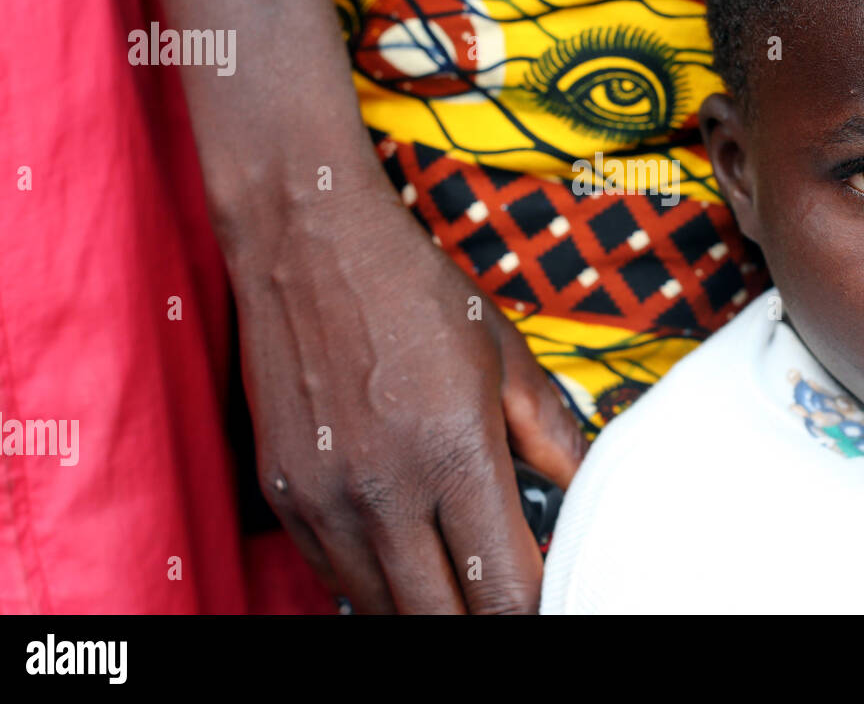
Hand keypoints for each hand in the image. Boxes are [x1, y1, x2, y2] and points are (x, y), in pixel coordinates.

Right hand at [228, 173, 586, 613]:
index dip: (532, 606)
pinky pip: (335, 578)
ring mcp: (323, 501)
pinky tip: (401, 548)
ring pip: (384, 610)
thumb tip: (580, 488)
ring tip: (455, 574)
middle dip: (480, 615)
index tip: (543, 594)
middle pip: (442, 620)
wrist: (307, 243)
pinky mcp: (283, 497)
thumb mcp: (503, 352)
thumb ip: (549, 432)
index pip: (502, 591)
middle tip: (500, 592)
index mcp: (453, 454)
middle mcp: (383, 492)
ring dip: (427, 604)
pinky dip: (374, 581)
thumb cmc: (410, 289)